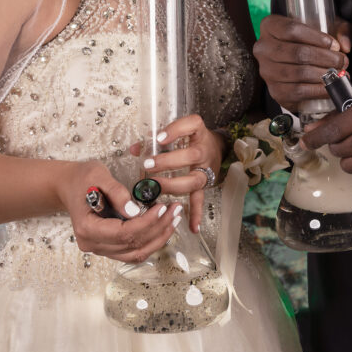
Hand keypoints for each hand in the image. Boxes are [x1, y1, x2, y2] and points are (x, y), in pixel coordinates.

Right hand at [53, 159, 181, 262]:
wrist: (69, 185)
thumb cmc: (82, 178)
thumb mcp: (97, 175)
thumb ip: (115, 192)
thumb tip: (134, 210)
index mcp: (87, 229)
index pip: (122, 233)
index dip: (146, 223)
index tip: (162, 207)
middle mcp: (93, 244)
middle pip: (132, 245)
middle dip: (158, 228)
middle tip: (176, 210)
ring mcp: (101, 249)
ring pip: (136, 252)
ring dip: (159, 237)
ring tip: (174, 218)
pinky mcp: (110, 247)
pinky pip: (134, 250)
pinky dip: (152, 240)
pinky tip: (164, 226)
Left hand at [137, 114, 224, 233]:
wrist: (216, 147)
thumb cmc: (191, 139)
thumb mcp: (177, 132)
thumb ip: (154, 139)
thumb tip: (134, 149)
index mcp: (198, 132)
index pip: (192, 125)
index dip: (176, 130)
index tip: (159, 137)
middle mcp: (203, 150)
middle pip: (192, 155)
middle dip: (169, 161)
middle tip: (148, 165)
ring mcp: (205, 169)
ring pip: (194, 179)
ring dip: (174, 185)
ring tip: (157, 188)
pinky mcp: (204, 184)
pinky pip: (200, 199)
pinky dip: (196, 213)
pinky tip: (192, 226)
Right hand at [253, 14, 351, 110]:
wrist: (294, 63)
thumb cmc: (309, 40)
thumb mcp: (325, 26)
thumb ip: (340, 28)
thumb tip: (345, 45)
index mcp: (269, 26)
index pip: (291, 30)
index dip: (316, 37)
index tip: (334, 45)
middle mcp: (262, 48)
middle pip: (297, 53)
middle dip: (326, 58)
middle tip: (343, 61)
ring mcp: (266, 71)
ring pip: (299, 73)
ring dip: (324, 75)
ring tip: (339, 73)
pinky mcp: (275, 91)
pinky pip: (298, 91)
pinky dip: (318, 90)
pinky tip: (330, 87)